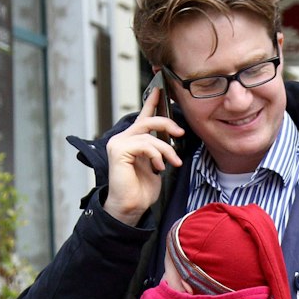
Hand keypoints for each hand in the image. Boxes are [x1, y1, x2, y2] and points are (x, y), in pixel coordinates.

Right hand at [102, 85, 184, 224]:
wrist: (131, 207)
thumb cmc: (141, 190)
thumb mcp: (156, 164)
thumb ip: (159, 149)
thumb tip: (171, 139)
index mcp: (131, 141)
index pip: (142, 117)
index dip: (151, 103)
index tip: (160, 90)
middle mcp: (122, 139)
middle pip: (147, 120)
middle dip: (167, 123)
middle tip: (180, 133)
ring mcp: (118, 144)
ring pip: (149, 134)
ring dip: (166, 149)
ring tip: (173, 163)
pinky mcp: (119, 151)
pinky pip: (144, 144)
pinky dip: (156, 155)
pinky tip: (159, 167)